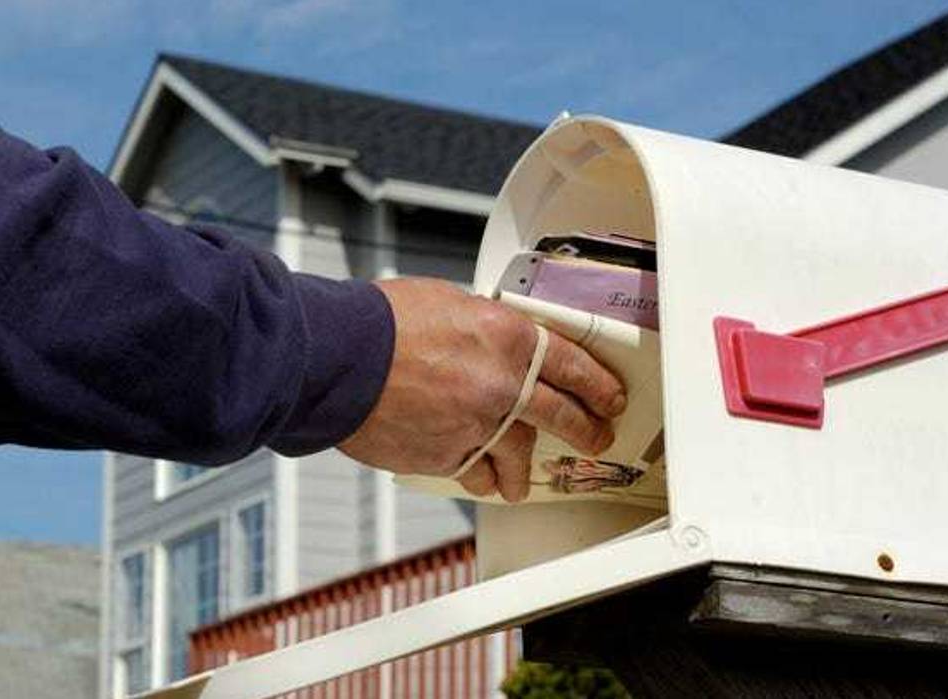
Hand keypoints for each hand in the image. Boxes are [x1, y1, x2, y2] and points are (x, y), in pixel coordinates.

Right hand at [339, 277, 626, 501]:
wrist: (338, 358)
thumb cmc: (381, 322)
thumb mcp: (450, 303)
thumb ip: (483, 329)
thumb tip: (492, 343)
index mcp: (509, 338)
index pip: (573, 365)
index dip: (598, 384)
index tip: (609, 397)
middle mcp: (503, 385)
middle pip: (562, 415)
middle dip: (585, 430)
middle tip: (596, 437)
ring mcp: (478, 426)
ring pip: (518, 456)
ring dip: (524, 471)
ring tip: (525, 482)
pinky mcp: (447, 456)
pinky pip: (475, 473)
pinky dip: (480, 477)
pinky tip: (484, 482)